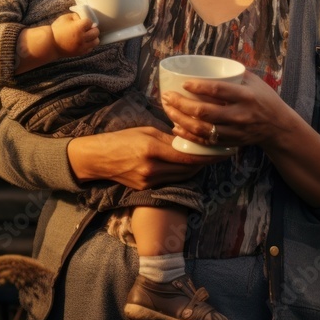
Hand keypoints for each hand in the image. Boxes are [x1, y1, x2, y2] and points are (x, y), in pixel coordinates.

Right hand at [51, 13, 99, 56]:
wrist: (50, 44)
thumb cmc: (57, 29)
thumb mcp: (65, 18)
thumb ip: (76, 16)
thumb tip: (84, 18)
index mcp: (78, 27)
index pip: (90, 22)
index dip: (86, 21)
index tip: (82, 22)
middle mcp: (82, 38)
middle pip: (96, 32)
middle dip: (93, 29)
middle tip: (88, 28)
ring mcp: (82, 46)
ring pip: (96, 41)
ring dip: (93, 37)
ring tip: (87, 36)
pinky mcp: (80, 52)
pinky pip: (90, 48)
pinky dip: (89, 44)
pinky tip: (84, 42)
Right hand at [67, 126, 214, 187]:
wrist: (98, 159)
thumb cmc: (121, 139)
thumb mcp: (146, 131)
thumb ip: (169, 138)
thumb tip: (189, 140)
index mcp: (152, 149)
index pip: (187, 155)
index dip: (207, 155)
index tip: (222, 150)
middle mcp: (153, 168)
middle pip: (188, 169)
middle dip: (205, 162)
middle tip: (218, 154)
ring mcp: (150, 181)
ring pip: (182, 177)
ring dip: (195, 169)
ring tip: (205, 159)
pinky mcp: (147, 189)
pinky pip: (171, 181)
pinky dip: (181, 174)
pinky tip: (187, 166)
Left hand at [160, 70, 288, 151]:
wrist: (278, 126)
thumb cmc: (264, 99)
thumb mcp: (254, 81)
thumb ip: (232, 73)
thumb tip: (208, 62)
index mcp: (245, 96)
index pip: (218, 90)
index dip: (198, 87)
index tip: (184, 83)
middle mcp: (239, 114)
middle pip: (205, 111)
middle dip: (181, 104)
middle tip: (167, 97)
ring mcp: (235, 130)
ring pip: (202, 129)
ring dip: (181, 120)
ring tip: (168, 110)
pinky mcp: (230, 142)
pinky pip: (205, 141)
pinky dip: (189, 135)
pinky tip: (177, 127)